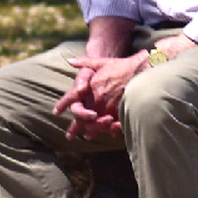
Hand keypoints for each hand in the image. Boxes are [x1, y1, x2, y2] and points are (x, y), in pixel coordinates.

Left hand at [58, 34, 197, 140]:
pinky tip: (107, 133)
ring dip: (91, 131)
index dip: (62, 105)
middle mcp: (96, 99)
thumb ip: (85, 63)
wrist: (142, 70)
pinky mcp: (119, 113)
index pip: (71, 98)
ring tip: (87, 136)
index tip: (55, 112)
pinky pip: (110, 126)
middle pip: (81, 117)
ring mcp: (108, 108)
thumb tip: (70, 61)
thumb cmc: (122, 66)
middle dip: (75, 127)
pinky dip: (108, 130)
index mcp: (90, 87)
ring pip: (94, 124)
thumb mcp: (102, 62)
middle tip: (70, 135)